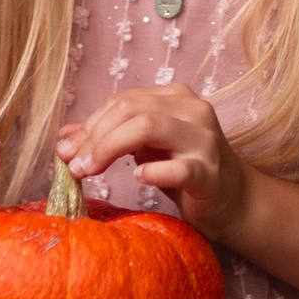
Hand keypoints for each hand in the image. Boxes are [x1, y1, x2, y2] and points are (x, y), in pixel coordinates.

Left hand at [55, 84, 253, 241]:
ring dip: (109, 148)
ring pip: (149, 126)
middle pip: (131, 109)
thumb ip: (110, 137)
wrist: (233, 201)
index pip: (123, 101)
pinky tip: (139, 179)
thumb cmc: (185, 169)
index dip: (89, 124)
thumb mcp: (146, 148)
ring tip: (88, 171)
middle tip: (71, 164)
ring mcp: (203, 140)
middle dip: (94, 136)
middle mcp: (192, 111)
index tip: (64, 150)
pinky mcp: (210, 173)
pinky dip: (153, 171)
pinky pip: (179, 168)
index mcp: (175, 98)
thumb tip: (65, 137)